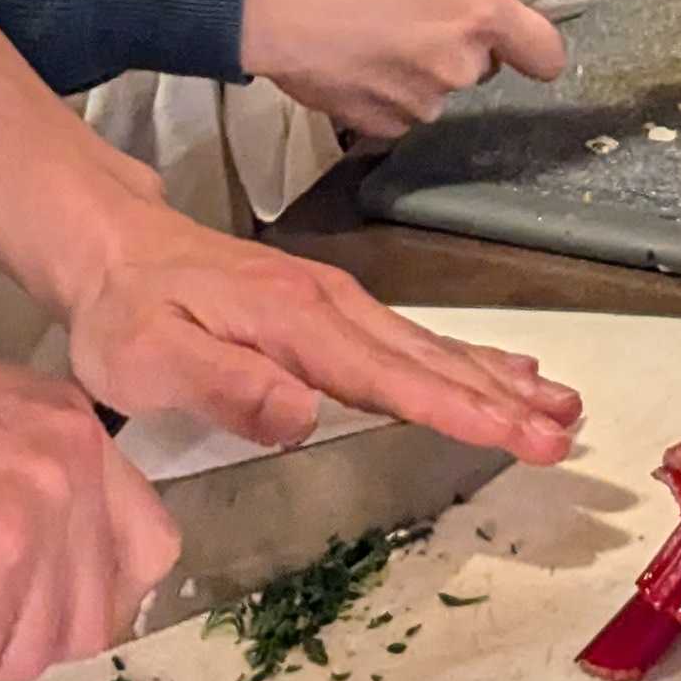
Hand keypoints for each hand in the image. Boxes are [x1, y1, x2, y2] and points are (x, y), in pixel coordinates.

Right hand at [0, 307, 182, 680]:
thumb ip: (15, 481)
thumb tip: (23, 571)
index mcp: (72, 428)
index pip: (148, 546)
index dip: (92, 602)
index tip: (33, 618)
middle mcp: (72, 464)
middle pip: (93, 617)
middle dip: (19, 646)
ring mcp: (34, 514)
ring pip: (29, 653)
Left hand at [57, 181, 583, 466]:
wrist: (113, 246)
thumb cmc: (128, 313)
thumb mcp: (152, 358)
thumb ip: (227, 385)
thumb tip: (304, 412)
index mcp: (298, 324)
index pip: (391, 377)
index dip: (458, 409)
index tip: (516, 434)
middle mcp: (333, 308)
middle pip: (430, 361)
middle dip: (502, 399)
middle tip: (566, 433)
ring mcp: (338, 304)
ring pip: (432, 348)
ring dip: (499, 379)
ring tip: (561, 405)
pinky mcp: (333, 308)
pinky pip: (414, 340)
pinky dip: (468, 359)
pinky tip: (502, 371)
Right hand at [241, 0, 567, 137]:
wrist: (264, 2)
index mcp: (480, 16)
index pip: (548, 54)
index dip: (536, 37)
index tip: (513, 21)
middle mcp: (459, 68)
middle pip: (486, 64)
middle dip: (463, 38)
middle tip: (415, 0)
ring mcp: (419, 103)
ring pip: (443, 85)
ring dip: (423, 63)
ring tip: (376, 24)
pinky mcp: (381, 126)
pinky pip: (405, 108)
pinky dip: (389, 86)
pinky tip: (359, 53)